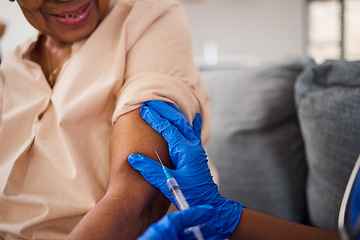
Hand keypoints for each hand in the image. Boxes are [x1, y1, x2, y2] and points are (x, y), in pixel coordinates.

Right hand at [128, 100, 242, 238]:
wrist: (207, 203)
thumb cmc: (188, 194)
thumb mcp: (168, 183)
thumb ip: (150, 170)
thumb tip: (132, 158)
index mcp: (185, 150)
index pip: (168, 128)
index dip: (155, 118)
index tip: (144, 109)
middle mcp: (193, 146)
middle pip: (178, 121)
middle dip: (164, 110)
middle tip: (151, 102)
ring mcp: (197, 148)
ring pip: (186, 124)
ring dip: (174, 113)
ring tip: (165, 105)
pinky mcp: (198, 153)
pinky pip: (195, 133)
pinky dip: (193, 122)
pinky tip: (196, 116)